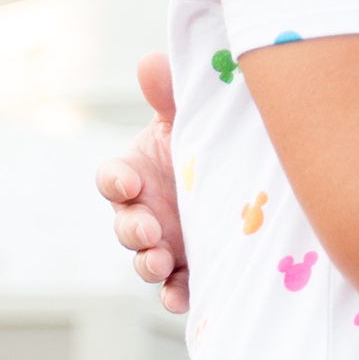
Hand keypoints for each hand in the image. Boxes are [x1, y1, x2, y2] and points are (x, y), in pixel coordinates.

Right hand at [95, 53, 188, 313]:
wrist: (246, 173)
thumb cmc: (207, 138)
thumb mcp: (190, 114)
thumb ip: (169, 92)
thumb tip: (150, 62)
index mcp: (137, 171)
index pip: (112, 178)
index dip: (115, 181)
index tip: (129, 181)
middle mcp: (144, 210)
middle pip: (125, 225)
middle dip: (132, 229)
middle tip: (149, 229)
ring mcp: (164, 242)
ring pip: (145, 260)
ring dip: (148, 265)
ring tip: (161, 263)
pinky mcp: (188, 268)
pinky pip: (175, 288)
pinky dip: (174, 295)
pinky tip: (183, 297)